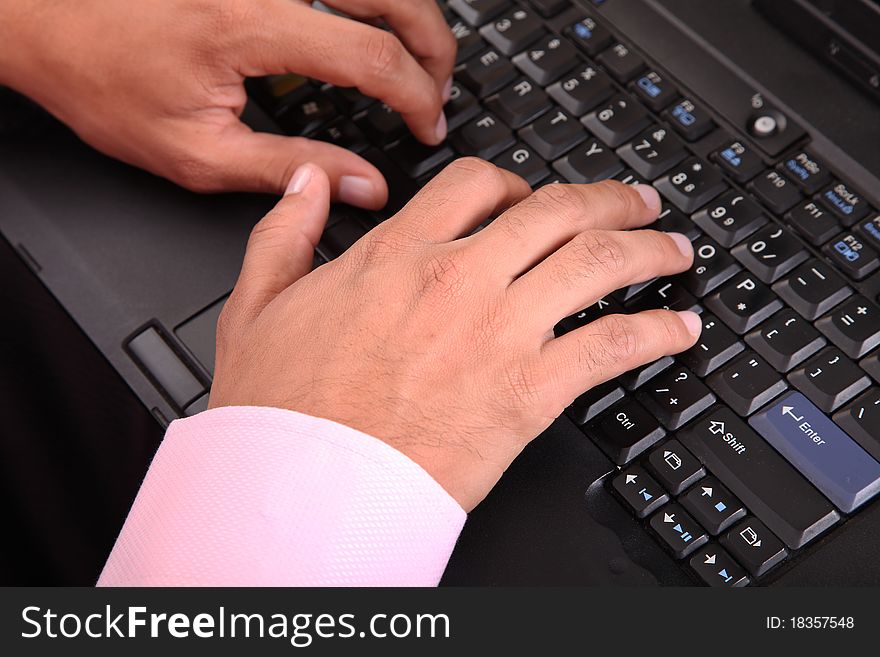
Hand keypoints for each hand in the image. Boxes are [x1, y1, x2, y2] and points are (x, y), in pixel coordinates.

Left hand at [0, 0, 454, 205]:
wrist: (43, 20)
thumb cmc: (104, 81)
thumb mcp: (197, 154)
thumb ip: (289, 170)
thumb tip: (363, 186)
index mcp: (251, 27)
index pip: (372, 57)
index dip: (417, 98)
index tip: (428, 129)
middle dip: (435, 46)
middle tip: (439, 93)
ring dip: (411, 11)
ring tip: (418, 59)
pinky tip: (373, 21)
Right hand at [209, 160, 700, 510]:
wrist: (306, 487)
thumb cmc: (284, 409)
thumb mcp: (257, 303)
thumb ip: (283, 232)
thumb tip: (304, 182)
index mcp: (398, 256)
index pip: (477, 184)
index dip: (514, 182)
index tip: (530, 196)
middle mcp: (458, 279)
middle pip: (557, 211)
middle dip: (608, 200)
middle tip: (636, 203)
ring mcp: (500, 331)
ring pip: (597, 262)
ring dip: (648, 249)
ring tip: (675, 249)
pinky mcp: (529, 391)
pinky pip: (612, 345)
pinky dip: (656, 332)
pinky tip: (679, 331)